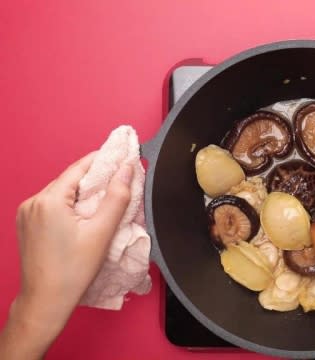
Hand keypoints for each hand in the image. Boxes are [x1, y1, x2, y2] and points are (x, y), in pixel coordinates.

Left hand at [0, 152, 132, 358]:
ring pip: (62, 193)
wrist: (46, 300)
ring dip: (83, 193)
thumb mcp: (102, 231)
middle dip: (96, 179)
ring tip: (106, 202)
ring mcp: (27, 214)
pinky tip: (86, 216)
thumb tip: (128, 170)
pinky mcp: (27, 225)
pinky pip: (53, 205)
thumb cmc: (73, 270)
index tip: (122, 155)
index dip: (104, 160)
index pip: (80, 168)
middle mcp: (33, 202)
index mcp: (49, 200)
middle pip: (71, 180)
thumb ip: (117, 196)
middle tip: (120, 181)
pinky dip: (71, 205)